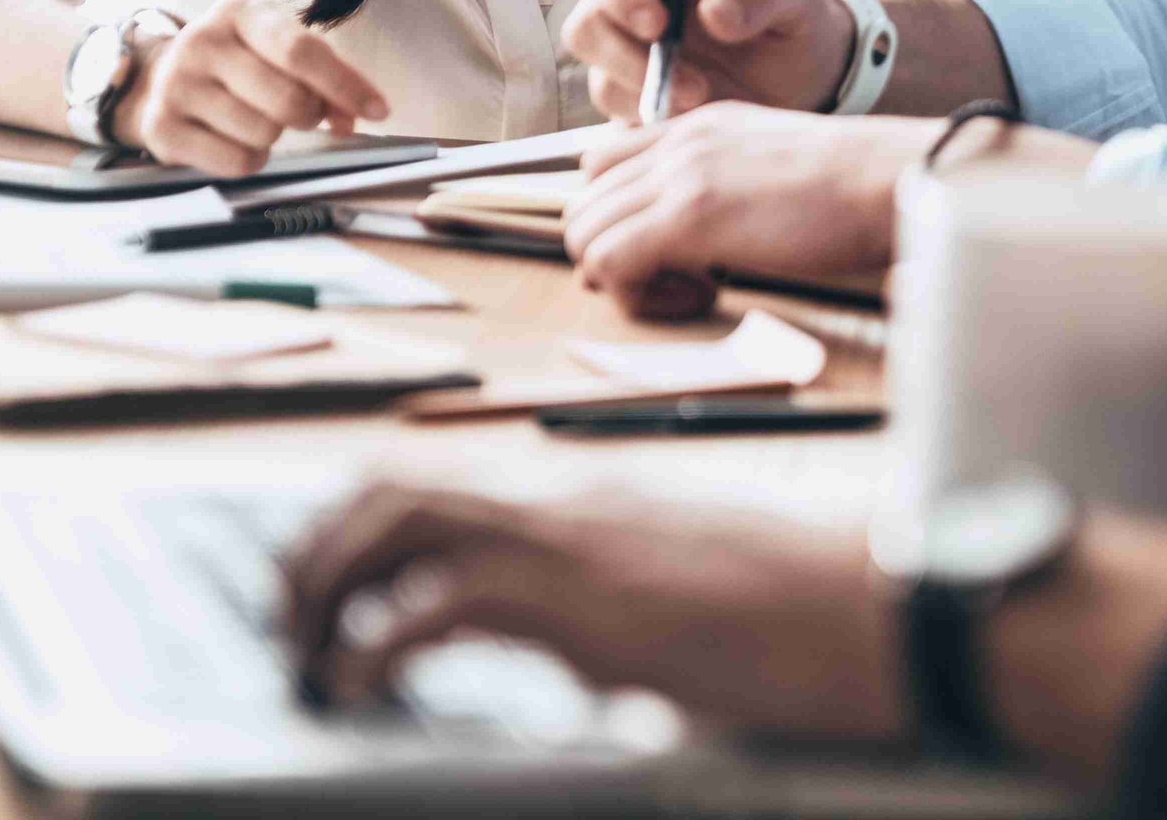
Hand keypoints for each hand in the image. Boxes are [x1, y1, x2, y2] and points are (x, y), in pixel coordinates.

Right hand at [114, 0, 387, 176]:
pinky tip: (237, 138)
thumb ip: (328, 74)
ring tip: (258, 118)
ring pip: (263, 134)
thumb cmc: (241, 60)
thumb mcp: (280, 47)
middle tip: (304, 112)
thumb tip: (360, 115)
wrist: (162, 76)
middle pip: (286, 99)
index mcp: (241, 13)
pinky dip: (252, 159)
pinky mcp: (160, 130)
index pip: (300, 50)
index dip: (345, 84)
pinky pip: (236, 162)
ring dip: (275, 137)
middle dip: (310, 114)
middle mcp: (201, 43)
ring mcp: (175, 86)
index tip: (380, 110)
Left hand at [283, 481, 897, 741]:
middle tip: (289, 622)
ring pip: (405, 518)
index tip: (324, 585)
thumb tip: (578, 651)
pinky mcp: (588, 601)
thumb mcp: (688, 601)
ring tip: (305, 652)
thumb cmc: (803, 611)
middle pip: (400, 484)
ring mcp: (578, 543)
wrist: (877, 609)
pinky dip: (379, 645)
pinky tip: (362, 691)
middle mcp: (571, 502)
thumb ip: (619, 608)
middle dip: (319, 549)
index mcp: (592, 499)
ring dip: (331, 582)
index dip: (360, 523)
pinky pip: (444, 602)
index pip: (445, 476)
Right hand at [563, 0, 856, 120]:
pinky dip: (652, 131)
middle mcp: (636, 10)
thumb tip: (712, 14)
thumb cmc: (798, 20)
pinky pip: (620, 126)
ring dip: (647, 100)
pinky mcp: (642, 110)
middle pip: (584, 26)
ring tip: (709, 105)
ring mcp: (633, 63)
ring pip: (600, 82)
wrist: (812, 80)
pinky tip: (697, 128)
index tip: (658, 24)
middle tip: (692, 86)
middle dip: (625, 59)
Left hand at [564, 103, 933, 318]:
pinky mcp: (686, 217)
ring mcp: (677, 176)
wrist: (886, 177)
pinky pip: (607, 262)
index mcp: (697, 127)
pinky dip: (637, 295)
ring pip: (583, 233)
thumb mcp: (771, 164)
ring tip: (688, 290)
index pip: (605, 166)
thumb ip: (726, 184)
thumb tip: (699, 238)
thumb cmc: (852, 187)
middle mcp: (677, 143)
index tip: (668, 250)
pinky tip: (698, 295)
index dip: (621, 217)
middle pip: (586, 204)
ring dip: (623, 277)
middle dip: (616, 254)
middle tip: (677, 280)